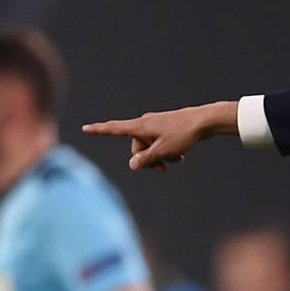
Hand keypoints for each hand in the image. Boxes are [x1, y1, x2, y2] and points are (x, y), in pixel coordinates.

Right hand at [83, 101, 237, 170]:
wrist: (205, 121)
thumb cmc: (183, 134)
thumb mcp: (162, 151)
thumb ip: (146, 160)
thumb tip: (132, 165)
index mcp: (140, 127)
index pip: (114, 129)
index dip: (99, 131)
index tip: (85, 128)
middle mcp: (145, 123)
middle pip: (137, 147)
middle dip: (148, 159)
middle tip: (163, 168)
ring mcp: (156, 125)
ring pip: (151, 146)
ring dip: (160, 157)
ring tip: (177, 161)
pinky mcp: (166, 127)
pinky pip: (160, 143)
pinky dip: (167, 151)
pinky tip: (181, 156)